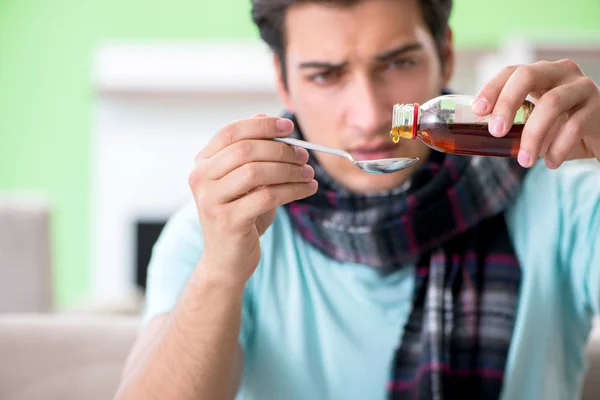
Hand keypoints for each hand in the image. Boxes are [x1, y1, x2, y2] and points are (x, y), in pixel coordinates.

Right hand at [189, 114, 317, 283]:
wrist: (227, 260)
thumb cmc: (240, 216)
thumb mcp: (245, 181)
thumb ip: (252, 151)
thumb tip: (266, 117)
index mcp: (203, 164)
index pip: (230, 132)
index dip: (261, 126)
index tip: (289, 127)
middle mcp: (201, 179)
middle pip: (245, 150)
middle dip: (281, 150)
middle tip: (304, 155)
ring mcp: (211, 200)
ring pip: (257, 172)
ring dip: (289, 170)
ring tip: (308, 173)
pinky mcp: (228, 221)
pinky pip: (267, 196)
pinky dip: (293, 190)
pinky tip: (307, 189)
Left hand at [472, 59, 599, 167]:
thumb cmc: (561, 129)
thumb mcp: (534, 122)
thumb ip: (512, 124)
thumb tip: (477, 138)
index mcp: (540, 74)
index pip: (511, 72)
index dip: (492, 88)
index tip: (477, 110)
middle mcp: (561, 72)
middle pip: (528, 75)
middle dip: (507, 103)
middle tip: (496, 132)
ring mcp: (582, 87)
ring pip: (551, 103)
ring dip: (532, 136)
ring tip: (524, 161)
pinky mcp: (599, 108)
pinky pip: (574, 126)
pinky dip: (557, 149)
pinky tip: (550, 163)